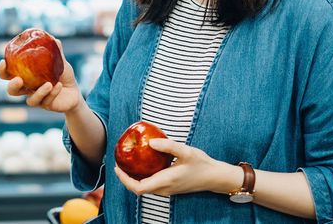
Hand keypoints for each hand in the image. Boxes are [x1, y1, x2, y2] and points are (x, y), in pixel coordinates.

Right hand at [0, 38, 81, 113]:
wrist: (74, 91)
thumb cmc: (63, 75)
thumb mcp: (60, 62)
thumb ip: (56, 52)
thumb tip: (54, 39)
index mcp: (25, 76)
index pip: (8, 74)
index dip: (2, 70)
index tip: (3, 62)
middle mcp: (27, 89)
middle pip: (12, 91)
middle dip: (12, 86)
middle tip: (18, 79)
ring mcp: (36, 98)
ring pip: (30, 101)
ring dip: (38, 92)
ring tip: (48, 83)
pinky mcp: (46, 105)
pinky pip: (47, 101)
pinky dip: (52, 93)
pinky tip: (59, 86)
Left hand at [114, 138, 236, 196]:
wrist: (215, 177)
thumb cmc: (202, 164)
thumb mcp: (186, 151)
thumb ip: (168, 146)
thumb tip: (150, 141)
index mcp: (166, 181)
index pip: (138, 187)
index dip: (125, 179)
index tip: (118, 167)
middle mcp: (164, 188)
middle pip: (138, 189)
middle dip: (125, 178)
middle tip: (119, 163)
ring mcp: (167, 190)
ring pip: (144, 188)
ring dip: (133, 178)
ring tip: (127, 163)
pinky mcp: (170, 187)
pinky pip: (151, 185)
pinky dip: (142, 177)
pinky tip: (142, 165)